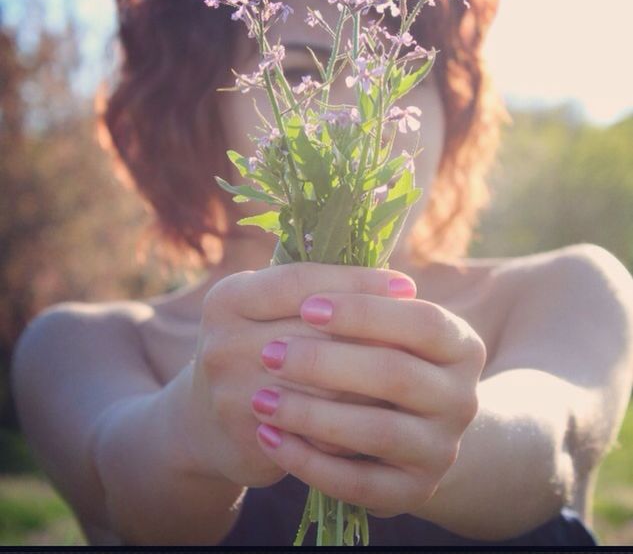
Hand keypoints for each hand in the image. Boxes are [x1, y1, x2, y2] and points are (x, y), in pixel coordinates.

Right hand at [180, 262, 415, 487]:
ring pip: (326, 386)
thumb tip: (390, 279)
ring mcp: (232, 394)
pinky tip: (385, 412)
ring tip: (417, 371)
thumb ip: (311, 290)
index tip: (407, 284)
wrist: (204, 419)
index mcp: (228, 298)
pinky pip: (320, 431)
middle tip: (423, 332)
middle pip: (318, 333)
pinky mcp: (249, 438)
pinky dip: (356, 422)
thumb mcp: (263, 310)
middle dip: (376, 332)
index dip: (357, 281)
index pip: (301, 281)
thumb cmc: (254, 347)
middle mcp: (222, 343)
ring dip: (376, 381)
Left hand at [250, 279, 486, 517]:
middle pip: (396, 375)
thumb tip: (311, 290)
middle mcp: (462, 398)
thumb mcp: (381, 328)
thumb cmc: (379, 359)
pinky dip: (309, 462)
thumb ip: (358, 305)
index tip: (306, 306)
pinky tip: (269, 437)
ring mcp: (442, 449)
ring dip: (312, 414)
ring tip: (261, 399)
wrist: (402, 431)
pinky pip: (359, 483)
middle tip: (269, 353)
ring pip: (377, 432)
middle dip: (325, 362)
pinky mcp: (414, 491)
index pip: (421, 322)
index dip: (364, 312)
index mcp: (460, 346)